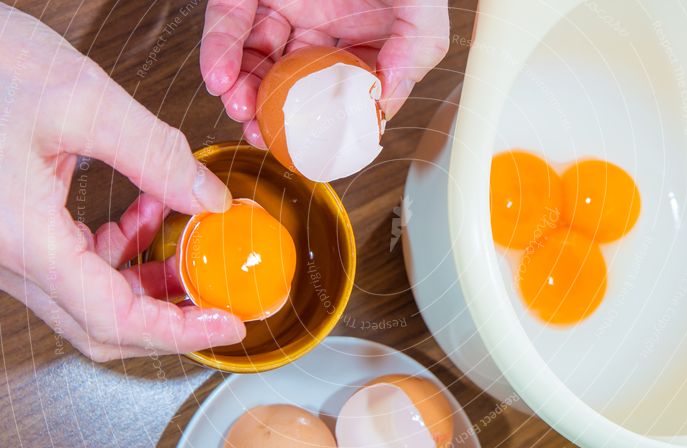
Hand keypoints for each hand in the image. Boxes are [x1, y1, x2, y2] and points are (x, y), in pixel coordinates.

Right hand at [0, 4, 244, 361]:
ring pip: (92, 296)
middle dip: (169, 319)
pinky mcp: (18, 227)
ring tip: (192, 249)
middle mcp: (14, 254)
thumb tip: (209, 198)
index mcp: (25, 238)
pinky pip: (76, 262)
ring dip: (149, 282)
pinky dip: (122, 248)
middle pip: (102, 322)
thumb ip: (154, 154)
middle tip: (220, 302)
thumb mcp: (81, 101)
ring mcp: (14, 245)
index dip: (178, 332)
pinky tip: (149, 212)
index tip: (226, 325)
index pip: (112, 318)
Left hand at [199, 0, 449, 147]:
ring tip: (239, 108)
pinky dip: (219, 52)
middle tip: (262, 136)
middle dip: (273, 117)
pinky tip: (220, 76)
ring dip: (243, 93)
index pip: (341, 97)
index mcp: (364, 46)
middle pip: (292, 88)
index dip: (323, 127)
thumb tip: (384, 104)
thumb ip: (416, 52)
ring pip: (257, 64)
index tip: (309, 150)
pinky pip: (229, 24)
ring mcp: (286, 11)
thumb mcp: (423, 7)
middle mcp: (323, 33)